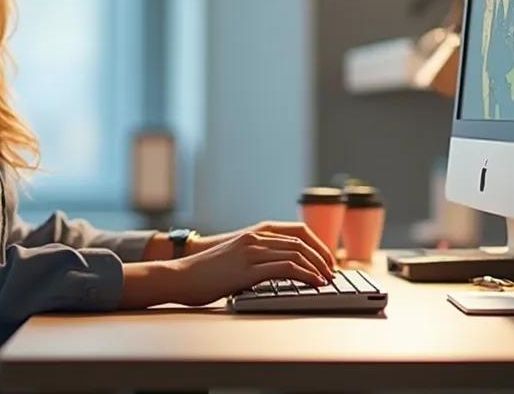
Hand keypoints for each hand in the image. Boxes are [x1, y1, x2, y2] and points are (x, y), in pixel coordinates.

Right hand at [161, 231, 334, 305]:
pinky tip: (314, 283)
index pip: (297, 231)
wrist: (180, 276)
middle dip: (322, 257)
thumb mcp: (235, 256)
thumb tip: (278, 269)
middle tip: (332, 272)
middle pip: (301, 241)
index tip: (326, 259)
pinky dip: (306, 275)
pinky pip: (286, 268)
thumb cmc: (205, 271)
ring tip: (327, 280)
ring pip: (297, 253)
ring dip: (317, 267)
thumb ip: (256, 256)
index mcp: (254, 233)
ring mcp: (252, 251)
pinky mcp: (248, 269)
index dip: (317, 244)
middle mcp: (255, 238)